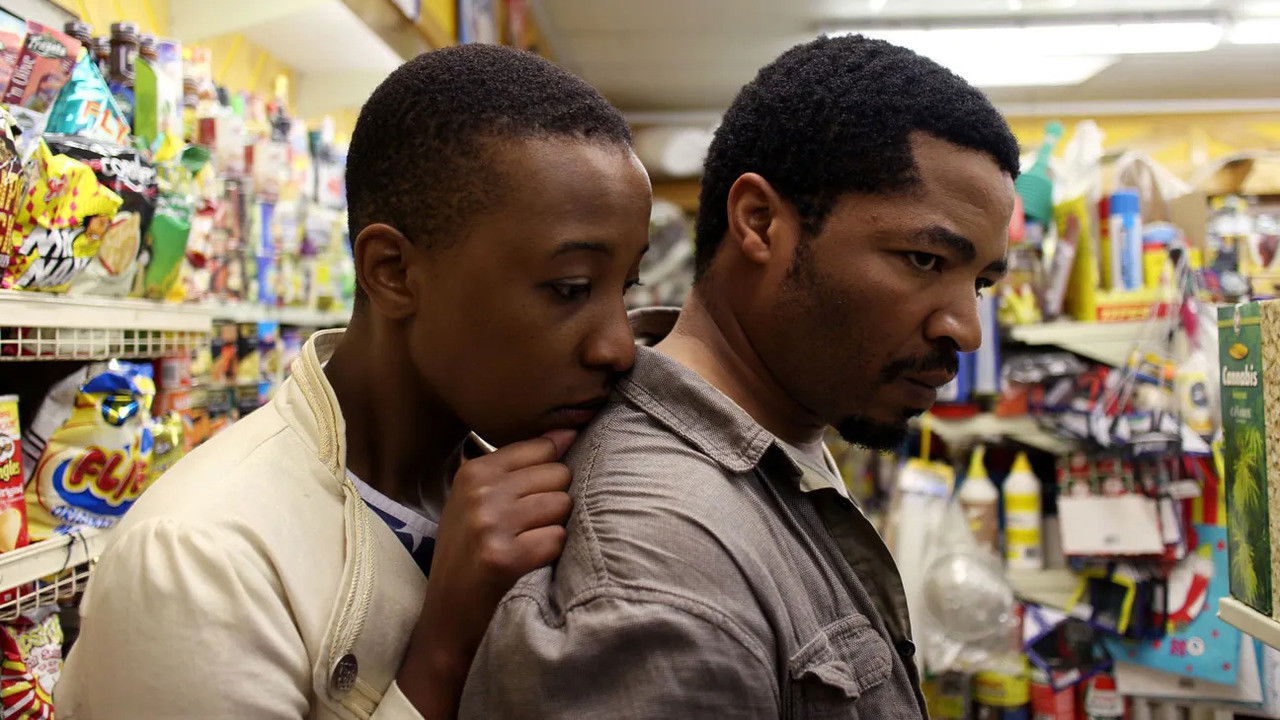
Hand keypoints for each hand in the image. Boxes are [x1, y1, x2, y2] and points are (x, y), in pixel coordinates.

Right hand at [396, 429, 576, 717]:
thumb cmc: (470, 554)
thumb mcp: (480, 502)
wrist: (446, 617)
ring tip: (528, 544)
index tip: (540, 495)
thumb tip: (568, 431)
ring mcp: (489, 523)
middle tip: (529, 528)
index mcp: (473, 471)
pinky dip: (551, 554)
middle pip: (558, 474)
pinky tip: (529, 563)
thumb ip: (521, 466)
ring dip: (554, 528)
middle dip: (555, 502)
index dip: (552, 473)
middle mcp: (479, 491)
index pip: (542, 447)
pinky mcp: (502, 557)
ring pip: (562, 504)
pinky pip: (557, 538)